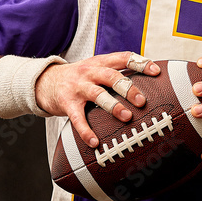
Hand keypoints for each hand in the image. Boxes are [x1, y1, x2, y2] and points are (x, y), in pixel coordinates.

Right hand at [34, 51, 160, 147]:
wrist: (45, 81)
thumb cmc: (78, 78)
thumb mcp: (95, 68)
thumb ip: (116, 73)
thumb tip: (148, 84)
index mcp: (100, 62)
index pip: (123, 57)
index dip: (140, 62)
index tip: (156, 71)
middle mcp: (89, 72)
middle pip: (112, 76)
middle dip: (128, 88)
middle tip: (142, 101)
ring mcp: (77, 87)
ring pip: (97, 94)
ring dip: (113, 106)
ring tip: (126, 117)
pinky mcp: (67, 103)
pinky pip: (77, 118)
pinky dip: (86, 131)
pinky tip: (95, 142)